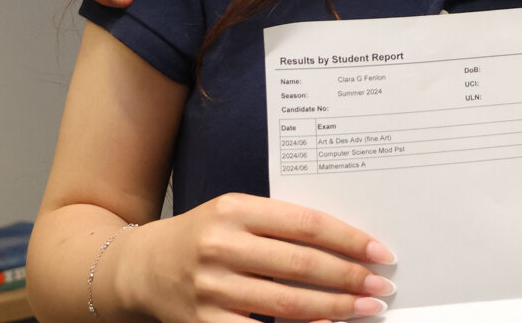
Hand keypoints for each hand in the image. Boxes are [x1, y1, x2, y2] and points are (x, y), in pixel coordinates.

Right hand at [108, 193, 395, 322]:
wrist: (141, 267)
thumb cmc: (202, 236)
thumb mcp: (236, 213)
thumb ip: (281, 223)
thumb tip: (346, 244)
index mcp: (236, 209)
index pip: (307, 225)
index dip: (349, 240)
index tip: (380, 252)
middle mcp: (222, 246)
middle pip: (302, 266)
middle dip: (349, 279)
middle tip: (380, 286)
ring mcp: (211, 288)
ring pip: (287, 303)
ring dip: (334, 309)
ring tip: (363, 309)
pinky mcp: (203, 322)